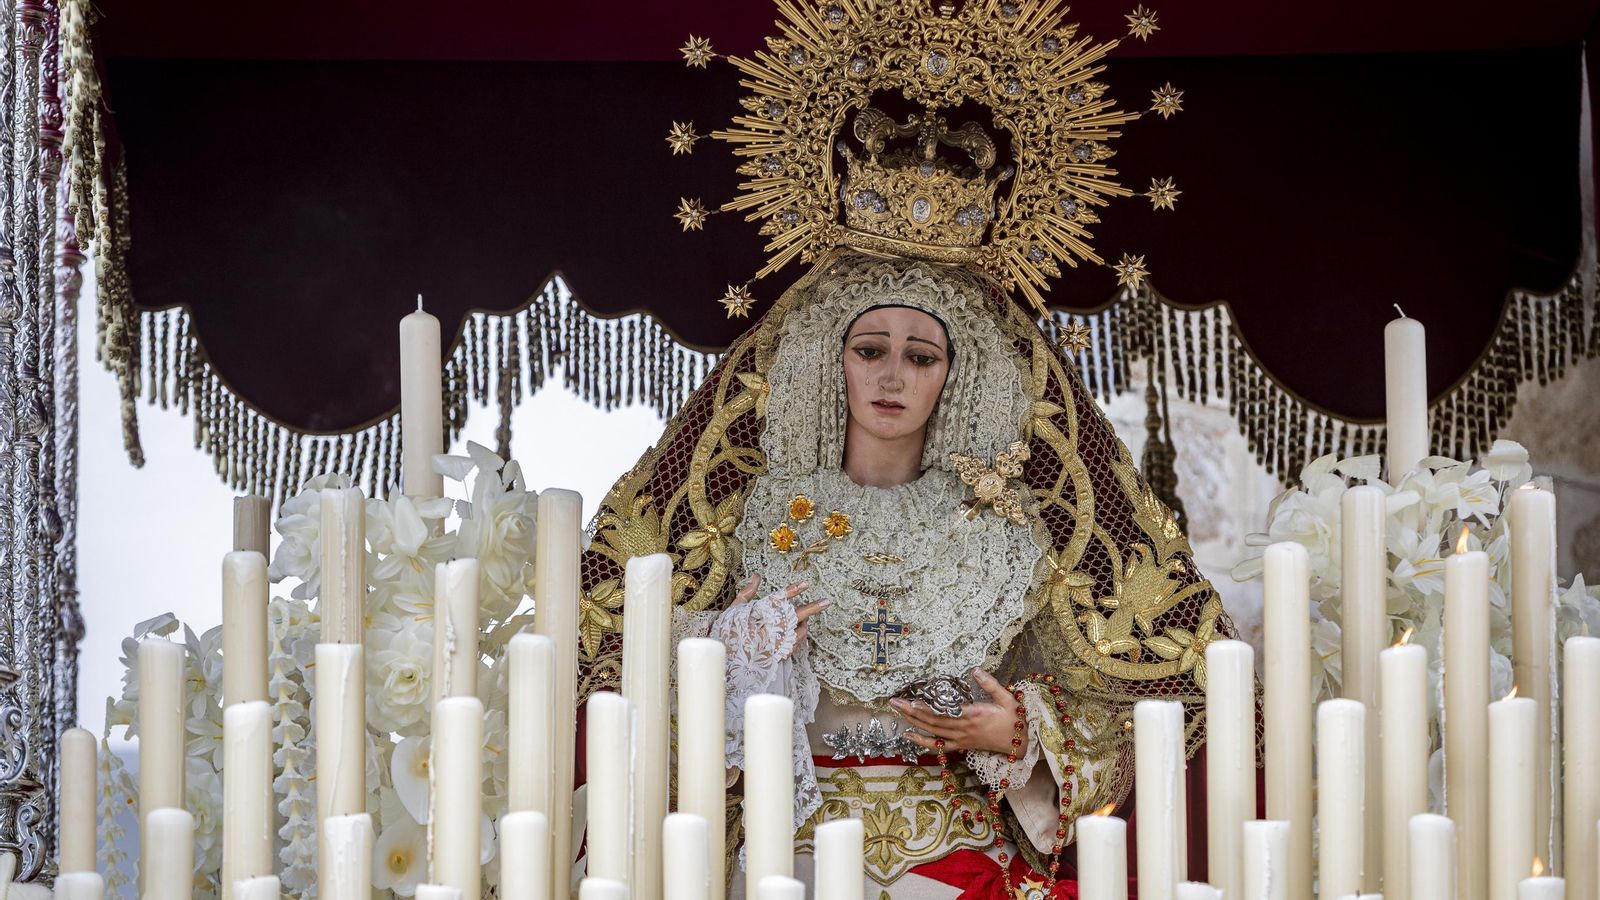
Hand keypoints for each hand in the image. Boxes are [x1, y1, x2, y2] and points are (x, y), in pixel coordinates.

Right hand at [730, 573, 830, 658]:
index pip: (781, 597)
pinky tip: (797, 633)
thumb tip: (757, 575)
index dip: (794, 589)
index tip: (806, 584)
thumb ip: (748, 592)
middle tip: (826, 602)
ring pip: (800, 630)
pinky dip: (798, 636)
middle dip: (814, 607)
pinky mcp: (780, 653)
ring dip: (804, 623)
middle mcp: (773, 625)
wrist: (727, 658)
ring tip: (805, 619)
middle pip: (798, 614)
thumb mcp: (735, 608)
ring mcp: (779, 641)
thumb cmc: (728, 631)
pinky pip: (796, 644)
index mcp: (762, 612)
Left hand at [892, 668, 1021, 754]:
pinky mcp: (962, 745)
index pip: (945, 712)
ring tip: (897, 713)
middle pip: (932, 721)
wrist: (1022, 743)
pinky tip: (909, 736)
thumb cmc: (1015, 719)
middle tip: (894, 702)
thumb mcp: (1006, 698)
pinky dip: (922, 742)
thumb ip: (990, 684)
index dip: (927, 708)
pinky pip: (939, 746)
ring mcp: (961, 739)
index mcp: (974, 715)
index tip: (911, 701)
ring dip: (913, 722)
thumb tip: (975, 670)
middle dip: (912, 712)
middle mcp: (963, 728)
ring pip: (932, 732)